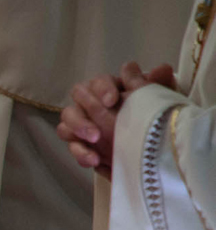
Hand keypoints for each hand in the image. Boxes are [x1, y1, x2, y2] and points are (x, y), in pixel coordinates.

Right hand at [58, 62, 175, 172]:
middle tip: (97, 128)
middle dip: (85, 111)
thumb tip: (162, 69)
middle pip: (76, 100)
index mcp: (109, 89)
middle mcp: (91, 104)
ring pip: (66, 122)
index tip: (112, 101)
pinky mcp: (81, 144)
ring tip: (95, 141)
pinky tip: (95, 160)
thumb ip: (159, 84)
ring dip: (78, 130)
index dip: (101, 89)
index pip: (97, 82)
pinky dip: (81, 153)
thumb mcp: (159, 101)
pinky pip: (72, 146)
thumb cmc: (152, 117)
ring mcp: (83, 124)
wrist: (151, 147)